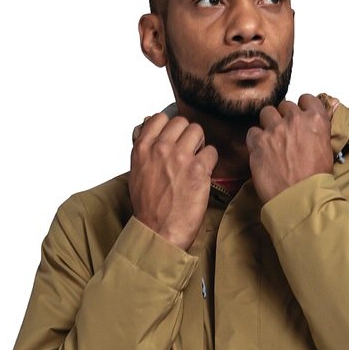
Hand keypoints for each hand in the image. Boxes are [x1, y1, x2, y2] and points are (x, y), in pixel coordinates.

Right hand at [128, 113, 217, 251]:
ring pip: (198, 131)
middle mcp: (160, 148)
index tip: (174, 139)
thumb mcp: (137, 172)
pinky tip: (204, 174)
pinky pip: (212, 151)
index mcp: (142, 148)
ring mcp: (179, 157)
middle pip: (182, 122)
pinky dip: (211, 161)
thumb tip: (150, 131)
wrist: (158, 231)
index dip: (170, 127)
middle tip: (189, 152)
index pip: (159, 118)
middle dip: (187, 135)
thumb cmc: (148, 207)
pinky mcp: (197, 170)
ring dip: (200, 145)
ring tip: (197, 162)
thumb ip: (145, 150)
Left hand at [246, 94, 333, 203]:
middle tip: (285, 133)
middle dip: (284, 117)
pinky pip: (252, 131)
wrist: (301, 198)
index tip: (299, 116)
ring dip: (268, 123)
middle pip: (285, 106)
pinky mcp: (258, 142)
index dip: (301, 108)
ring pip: (267, 112)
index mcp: (315, 119)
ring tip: (271, 139)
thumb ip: (318, 132)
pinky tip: (260, 150)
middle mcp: (295, 119)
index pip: (306, 99)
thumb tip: (314, 126)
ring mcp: (275, 129)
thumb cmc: (315, 181)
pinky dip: (255, 139)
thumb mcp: (327, 150)